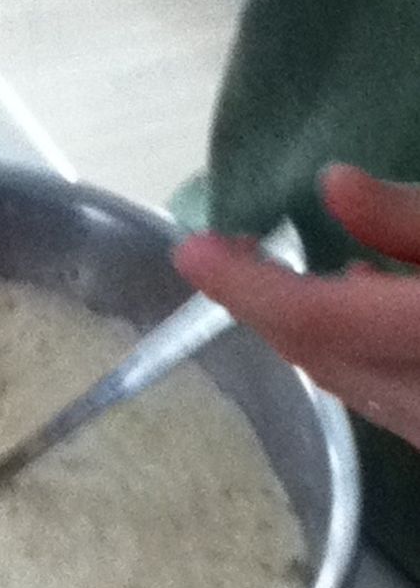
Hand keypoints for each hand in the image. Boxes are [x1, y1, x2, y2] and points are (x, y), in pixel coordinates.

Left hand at [174, 166, 419, 448]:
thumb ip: (411, 216)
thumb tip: (333, 184)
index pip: (314, 318)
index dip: (245, 285)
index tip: (191, 250)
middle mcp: (417, 402)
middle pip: (313, 355)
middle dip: (258, 303)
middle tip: (222, 250)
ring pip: (338, 380)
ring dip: (295, 326)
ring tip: (267, 267)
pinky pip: (373, 393)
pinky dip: (344, 346)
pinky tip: (353, 296)